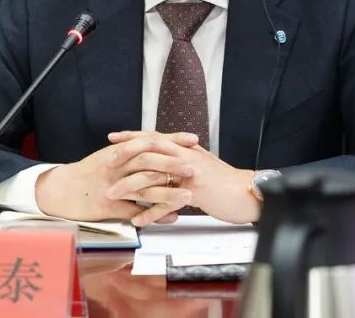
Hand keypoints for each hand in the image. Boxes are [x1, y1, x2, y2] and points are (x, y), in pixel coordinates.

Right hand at [34, 132, 199, 222]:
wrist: (61, 190)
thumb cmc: (88, 173)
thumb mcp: (109, 156)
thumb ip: (131, 151)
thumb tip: (157, 144)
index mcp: (118, 151)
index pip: (149, 140)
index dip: (172, 139)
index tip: (193, 140)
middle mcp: (116, 166)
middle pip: (149, 161)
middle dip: (174, 164)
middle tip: (194, 168)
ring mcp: (112, 186)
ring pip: (144, 187)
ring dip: (169, 193)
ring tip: (188, 196)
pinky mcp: (108, 206)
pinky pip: (135, 211)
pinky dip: (154, 215)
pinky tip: (170, 217)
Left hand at [106, 131, 260, 224]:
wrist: (248, 193)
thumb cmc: (224, 182)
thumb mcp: (202, 164)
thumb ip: (182, 159)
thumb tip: (165, 158)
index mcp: (186, 148)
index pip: (155, 136)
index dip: (133, 136)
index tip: (113, 138)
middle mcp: (186, 156)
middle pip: (150, 149)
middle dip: (125, 155)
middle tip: (106, 163)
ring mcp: (190, 174)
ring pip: (154, 176)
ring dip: (130, 186)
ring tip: (113, 195)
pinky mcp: (195, 192)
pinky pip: (167, 202)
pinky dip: (150, 212)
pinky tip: (137, 219)